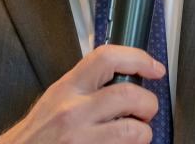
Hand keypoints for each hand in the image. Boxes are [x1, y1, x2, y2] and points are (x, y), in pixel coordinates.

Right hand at [0, 45, 163, 143]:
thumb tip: (125, 73)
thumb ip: (87, 84)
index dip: (138, 58)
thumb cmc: (40, 132)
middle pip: (129, 95)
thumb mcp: (58, 97)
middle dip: (149, 104)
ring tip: (135, 133)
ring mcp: (82, 139)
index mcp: (68, 88)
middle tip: (146, 110)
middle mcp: (74, 111)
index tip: (154, 68)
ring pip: (134, 131)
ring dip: (143, 133)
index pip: (107, 58)